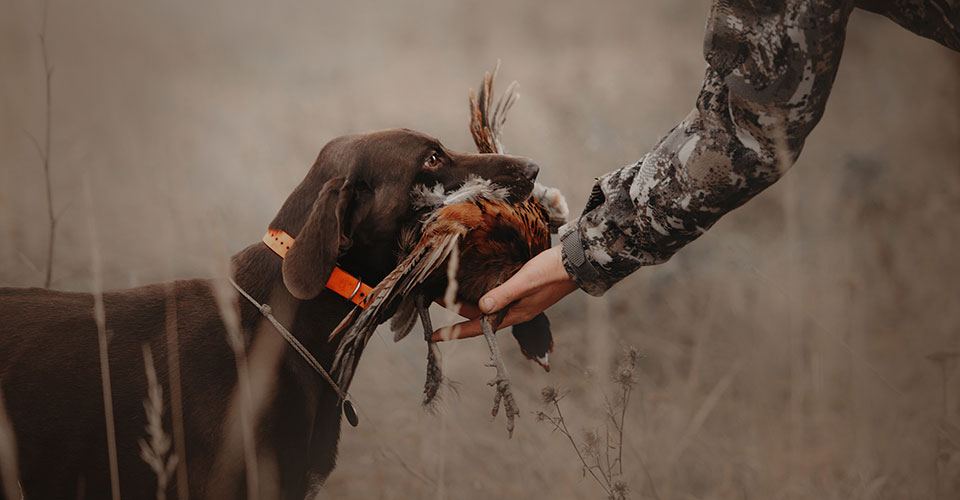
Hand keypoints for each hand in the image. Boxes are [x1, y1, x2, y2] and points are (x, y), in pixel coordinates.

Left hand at [431, 245, 577, 340]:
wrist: (577, 263)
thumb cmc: (552, 272)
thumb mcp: (525, 282)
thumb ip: (503, 294)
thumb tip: (481, 307)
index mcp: (514, 314)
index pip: (479, 327)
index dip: (455, 331)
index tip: (434, 336)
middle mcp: (515, 311)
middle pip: (480, 316)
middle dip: (457, 311)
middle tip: (434, 300)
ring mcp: (520, 302)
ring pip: (487, 306)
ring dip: (468, 302)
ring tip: (448, 294)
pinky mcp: (524, 291)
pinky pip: (497, 297)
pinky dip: (483, 294)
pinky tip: (475, 285)